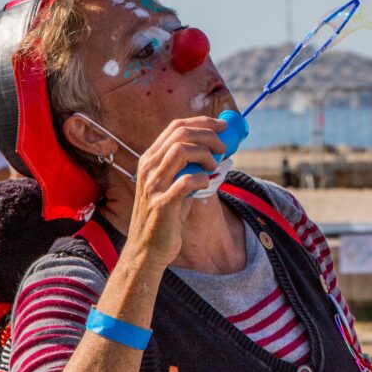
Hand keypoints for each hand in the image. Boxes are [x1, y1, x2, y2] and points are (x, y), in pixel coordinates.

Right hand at [126, 116, 225, 266]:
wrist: (148, 249)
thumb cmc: (166, 217)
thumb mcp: (175, 187)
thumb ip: (190, 168)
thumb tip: (218, 153)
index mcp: (150, 159)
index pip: (176, 127)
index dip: (202, 123)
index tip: (223, 126)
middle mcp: (148, 167)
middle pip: (180, 134)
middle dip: (209, 135)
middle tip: (224, 146)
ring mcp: (153, 184)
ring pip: (181, 150)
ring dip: (205, 154)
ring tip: (214, 166)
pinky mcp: (162, 203)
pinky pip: (187, 181)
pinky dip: (202, 178)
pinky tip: (206, 184)